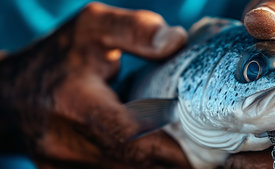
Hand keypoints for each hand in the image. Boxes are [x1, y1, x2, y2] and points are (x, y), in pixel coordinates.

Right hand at [0, 2, 190, 167]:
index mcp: (75, 103)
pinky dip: (138, 166)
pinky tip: (153, 152)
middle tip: (204, 152)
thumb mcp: (93, 27)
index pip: (129, 136)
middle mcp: (65, 142)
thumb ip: (134, 30)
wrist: (9, 94)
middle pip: (133, 163)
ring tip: (183, 152)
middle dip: (172, 161)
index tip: (202, 150)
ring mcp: (62, 165)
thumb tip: (176, 41)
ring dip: (156, 165)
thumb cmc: (57, 57)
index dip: (170, 148)